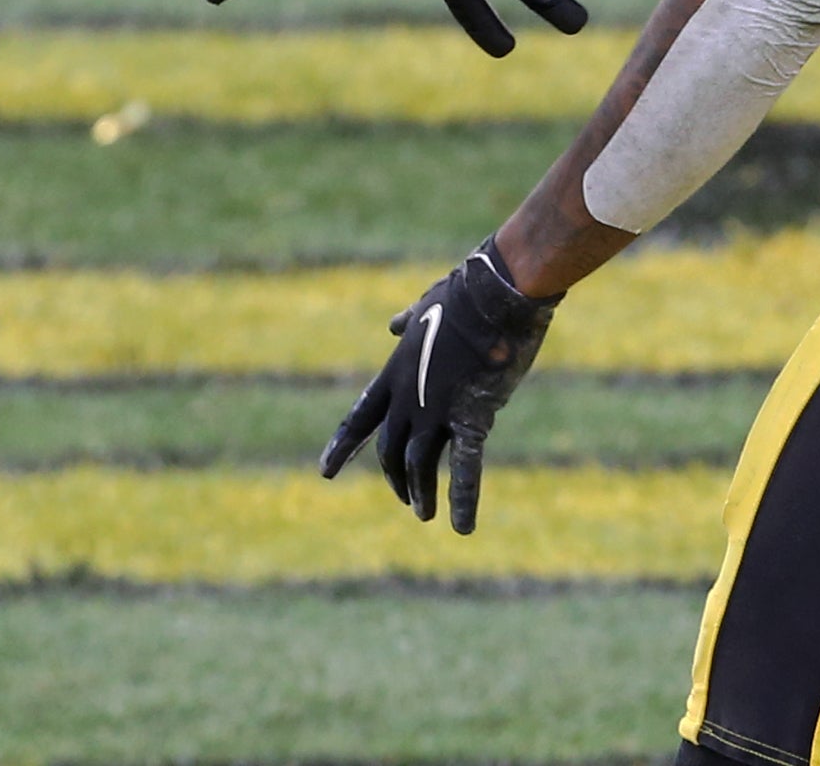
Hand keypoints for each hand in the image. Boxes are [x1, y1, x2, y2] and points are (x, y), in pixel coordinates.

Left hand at [319, 239, 559, 533]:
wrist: (494, 293)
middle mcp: (408, 397)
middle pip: (390, 450)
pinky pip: (465, 468)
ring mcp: (436, 409)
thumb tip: (394, 324)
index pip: (359, 418)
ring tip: (424, 515)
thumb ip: (407, 322)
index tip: (325, 471)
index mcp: (394, 372)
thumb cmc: (463, 294)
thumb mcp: (425, 307)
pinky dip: (462, 499)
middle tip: (404, 499)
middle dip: (394, 478)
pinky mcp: (472, 417)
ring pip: (418, 464)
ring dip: (419, 494)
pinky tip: (462, 526)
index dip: (342, 446)